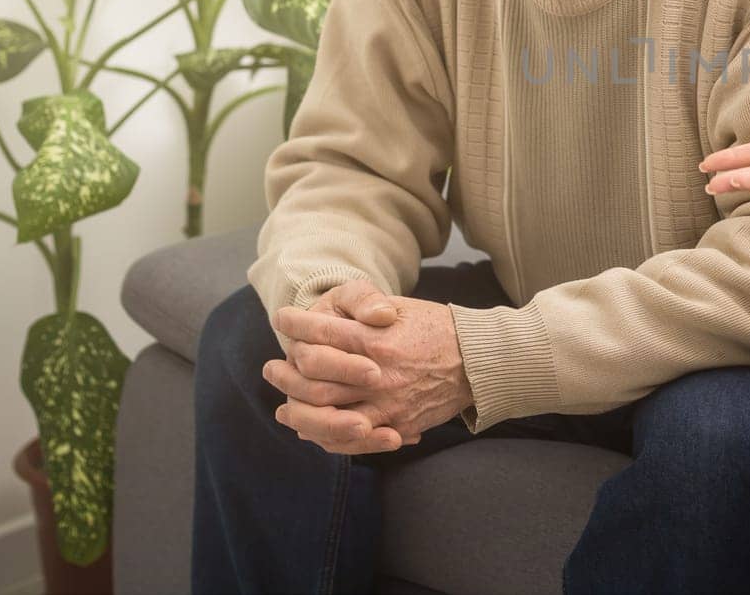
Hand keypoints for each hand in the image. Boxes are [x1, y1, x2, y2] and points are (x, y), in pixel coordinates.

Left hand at [264, 286, 469, 455]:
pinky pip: (355, 439)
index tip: (282, 318)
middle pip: (316, 382)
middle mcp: (379, 375)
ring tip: (283, 408)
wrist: (479, 361)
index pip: (323, 334)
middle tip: (270, 369)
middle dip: (287, 376)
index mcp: (378, 340)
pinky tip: (311, 430)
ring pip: (329, 417)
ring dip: (300, 413)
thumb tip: (326, 327)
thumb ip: (365, 313)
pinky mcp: (398, 426)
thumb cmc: (438, 328)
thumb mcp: (403, 309)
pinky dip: (327, 437)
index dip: (298, 325)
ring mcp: (389, 405)